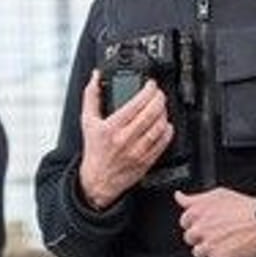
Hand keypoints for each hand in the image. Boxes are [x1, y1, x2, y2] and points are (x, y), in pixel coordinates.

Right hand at [77, 70, 173, 209]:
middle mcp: (125, 139)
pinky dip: (167, 131)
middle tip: (160, 93)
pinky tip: (166, 125)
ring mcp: (137, 151)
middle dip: (159, 99)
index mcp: (111, 127)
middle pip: (150, 114)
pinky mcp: (146, 161)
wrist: (98, 180)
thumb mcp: (88, 121)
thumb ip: (91, 96)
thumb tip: (95, 77)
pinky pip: (162, 143)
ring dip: (164, 114)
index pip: (135, 104)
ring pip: (159, 128)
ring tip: (162, 107)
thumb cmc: (94, 150)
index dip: (147, 91)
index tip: (151, 84)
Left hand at [174, 187, 255, 256]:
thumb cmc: (244, 206)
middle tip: (216, 233)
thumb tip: (179, 197)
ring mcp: (209, 245)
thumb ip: (194, 198)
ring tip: (222, 243)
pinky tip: (226, 252)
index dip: (195, 223)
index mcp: (197, 212)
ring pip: (198, 253)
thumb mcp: (218, 194)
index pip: (184, 222)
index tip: (205, 224)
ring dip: (208, 250)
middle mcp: (200, 229)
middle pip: (189, 238)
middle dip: (201, 236)